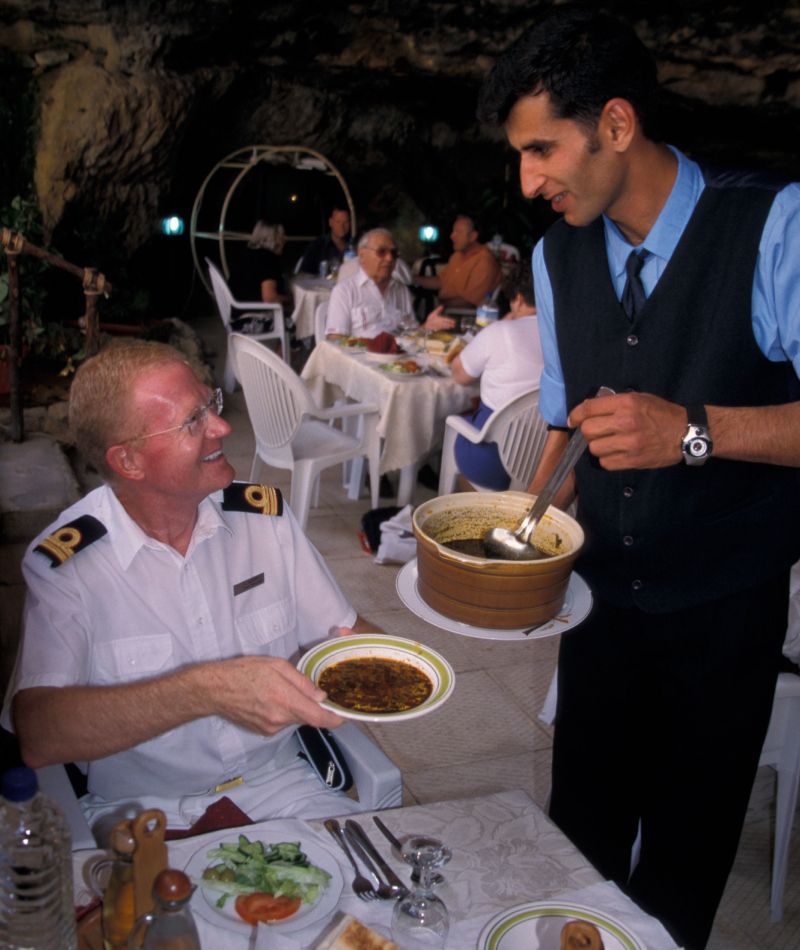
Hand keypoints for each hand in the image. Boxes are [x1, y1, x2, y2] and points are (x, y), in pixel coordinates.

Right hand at [204, 655, 344, 733]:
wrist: (215, 689)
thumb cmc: (244, 672)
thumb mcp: (277, 666)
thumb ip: (302, 682)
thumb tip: (320, 695)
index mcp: (286, 701)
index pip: (319, 718)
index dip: (337, 718)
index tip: (346, 715)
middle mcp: (280, 719)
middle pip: (308, 718)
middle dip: (313, 707)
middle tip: (312, 691)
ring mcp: (270, 728)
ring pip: (295, 719)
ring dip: (296, 708)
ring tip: (282, 690)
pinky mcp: (263, 731)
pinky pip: (282, 722)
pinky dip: (283, 712)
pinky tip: (271, 699)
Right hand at [422, 306, 456, 331]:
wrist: (426, 325)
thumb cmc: (430, 319)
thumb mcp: (433, 313)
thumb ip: (438, 310)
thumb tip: (442, 306)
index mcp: (440, 319)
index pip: (447, 320)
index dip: (451, 320)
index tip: (454, 321)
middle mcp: (441, 323)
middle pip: (447, 323)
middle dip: (451, 324)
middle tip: (454, 325)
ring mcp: (440, 326)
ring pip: (445, 326)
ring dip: (449, 326)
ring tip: (452, 326)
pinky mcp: (438, 328)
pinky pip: (443, 328)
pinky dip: (446, 328)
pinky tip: (447, 328)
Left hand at [568, 390, 686, 469]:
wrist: (686, 433)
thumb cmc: (662, 413)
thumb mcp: (640, 398)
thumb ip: (615, 403)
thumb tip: (591, 410)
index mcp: (626, 403)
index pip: (589, 408)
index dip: (576, 415)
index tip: (573, 421)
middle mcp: (626, 422)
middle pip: (588, 430)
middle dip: (587, 432)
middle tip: (595, 432)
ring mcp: (630, 443)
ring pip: (595, 448)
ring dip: (597, 446)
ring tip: (608, 443)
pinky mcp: (634, 460)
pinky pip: (606, 463)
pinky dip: (607, 459)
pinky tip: (615, 453)